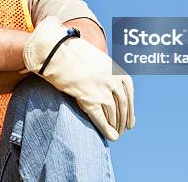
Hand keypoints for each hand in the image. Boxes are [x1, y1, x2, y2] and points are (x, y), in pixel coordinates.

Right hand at [23, 16, 134, 140]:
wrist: (56, 51)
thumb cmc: (71, 53)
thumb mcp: (95, 58)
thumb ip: (104, 72)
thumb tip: (108, 86)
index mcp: (116, 70)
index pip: (129, 94)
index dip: (130, 110)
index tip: (131, 121)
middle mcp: (112, 81)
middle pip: (123, 106)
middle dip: (124, 120)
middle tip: (124, 130)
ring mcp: (102, 91)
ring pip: (114, 114)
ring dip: (116, 126)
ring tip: (116, 134)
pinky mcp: (89, 99)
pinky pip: (101, 119)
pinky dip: (107, 130)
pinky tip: (111, 137)